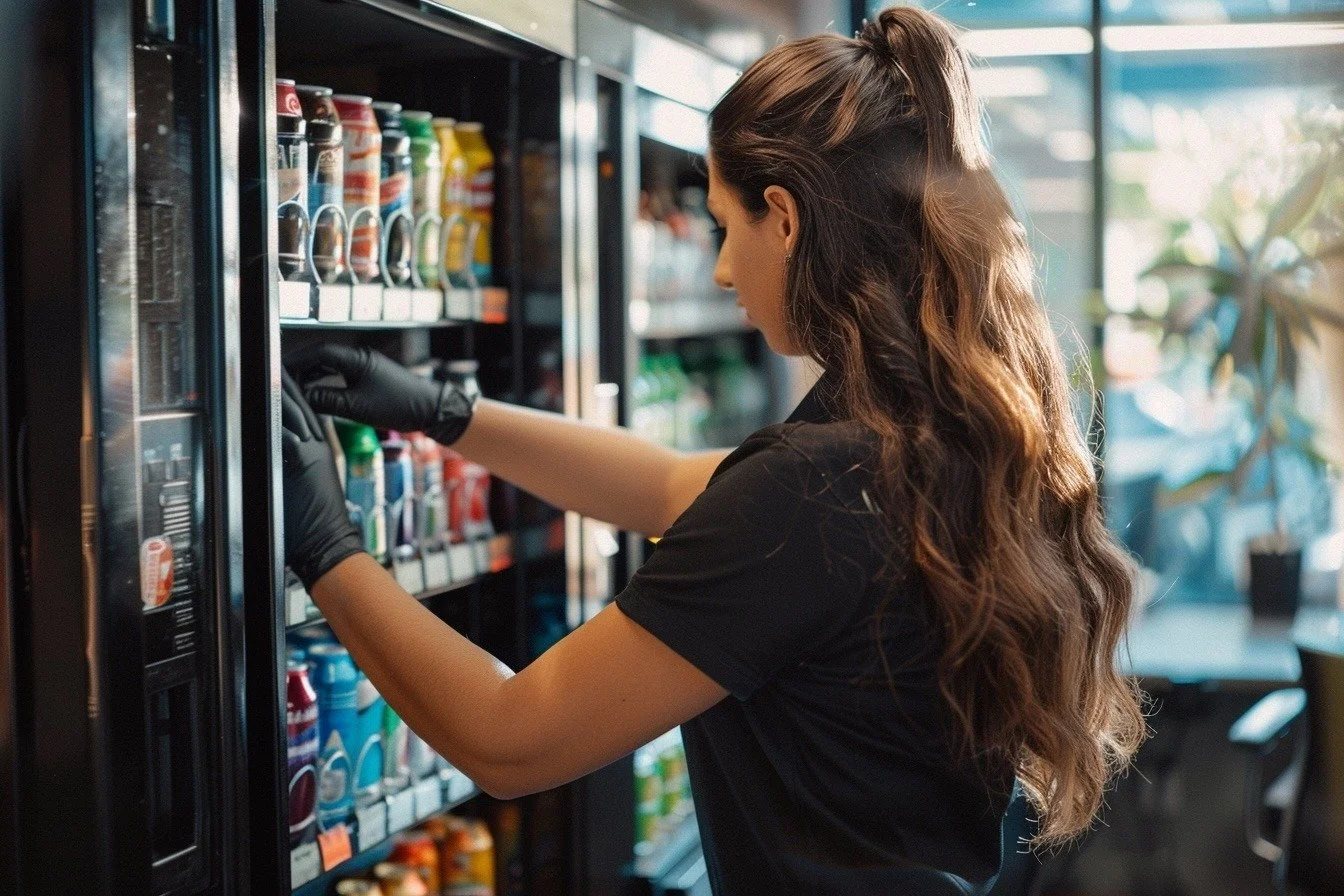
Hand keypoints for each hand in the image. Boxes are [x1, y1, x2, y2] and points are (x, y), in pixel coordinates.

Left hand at [281, 370, 364, 589]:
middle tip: (273, 362)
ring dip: (280, 392)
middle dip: (285, 383)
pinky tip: (267, 401)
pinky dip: (277, 415)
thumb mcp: (308, 486)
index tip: (280, 376)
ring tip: (270, 371)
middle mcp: (316, 448)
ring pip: (294, 413)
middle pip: (300, 406)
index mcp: (317, 451)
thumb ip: (293, 466)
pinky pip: (286, 432)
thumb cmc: (316, 523)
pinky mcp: (303, 463)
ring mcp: (310, 454)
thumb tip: (275, 458)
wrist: (329, 543)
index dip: (292, 392)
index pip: (304, 412)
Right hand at [286, 344, 475, 445]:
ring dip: (314, 376)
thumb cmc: (397, 406)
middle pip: (322, 357)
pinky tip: (318, 393)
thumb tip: (301, 396)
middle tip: (284, 382)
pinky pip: (342, 374)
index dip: (297, 361)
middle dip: (301, 368)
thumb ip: (326, 399)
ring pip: (331, 366)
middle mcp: (360, 358)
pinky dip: (327, 382)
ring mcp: (366, 366)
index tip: (280, 371)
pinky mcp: (371, 377)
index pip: (318, 353)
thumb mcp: (356, 407)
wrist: (430, 409)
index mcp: (356, 359)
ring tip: (297, 390)